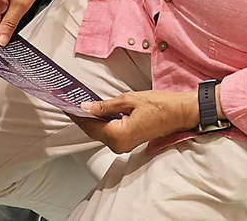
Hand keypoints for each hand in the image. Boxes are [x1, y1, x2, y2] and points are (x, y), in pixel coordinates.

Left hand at [76, 91, 199, 153]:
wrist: (179, 113)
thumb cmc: (159, 105)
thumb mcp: (129, 100)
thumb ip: (105, 106)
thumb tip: (86, 107)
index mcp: (118, 135)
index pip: (90, 126)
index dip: (77, 115)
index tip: (66, 104)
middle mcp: (119, 145)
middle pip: (93, 131)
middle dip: (83, 117)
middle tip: (72, 102)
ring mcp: (124, 146)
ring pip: (101, 132)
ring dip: (93, 120)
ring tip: (83, 104)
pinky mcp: (128, 142)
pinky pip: (110, 133)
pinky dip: (103, 123)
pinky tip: (99, 112)